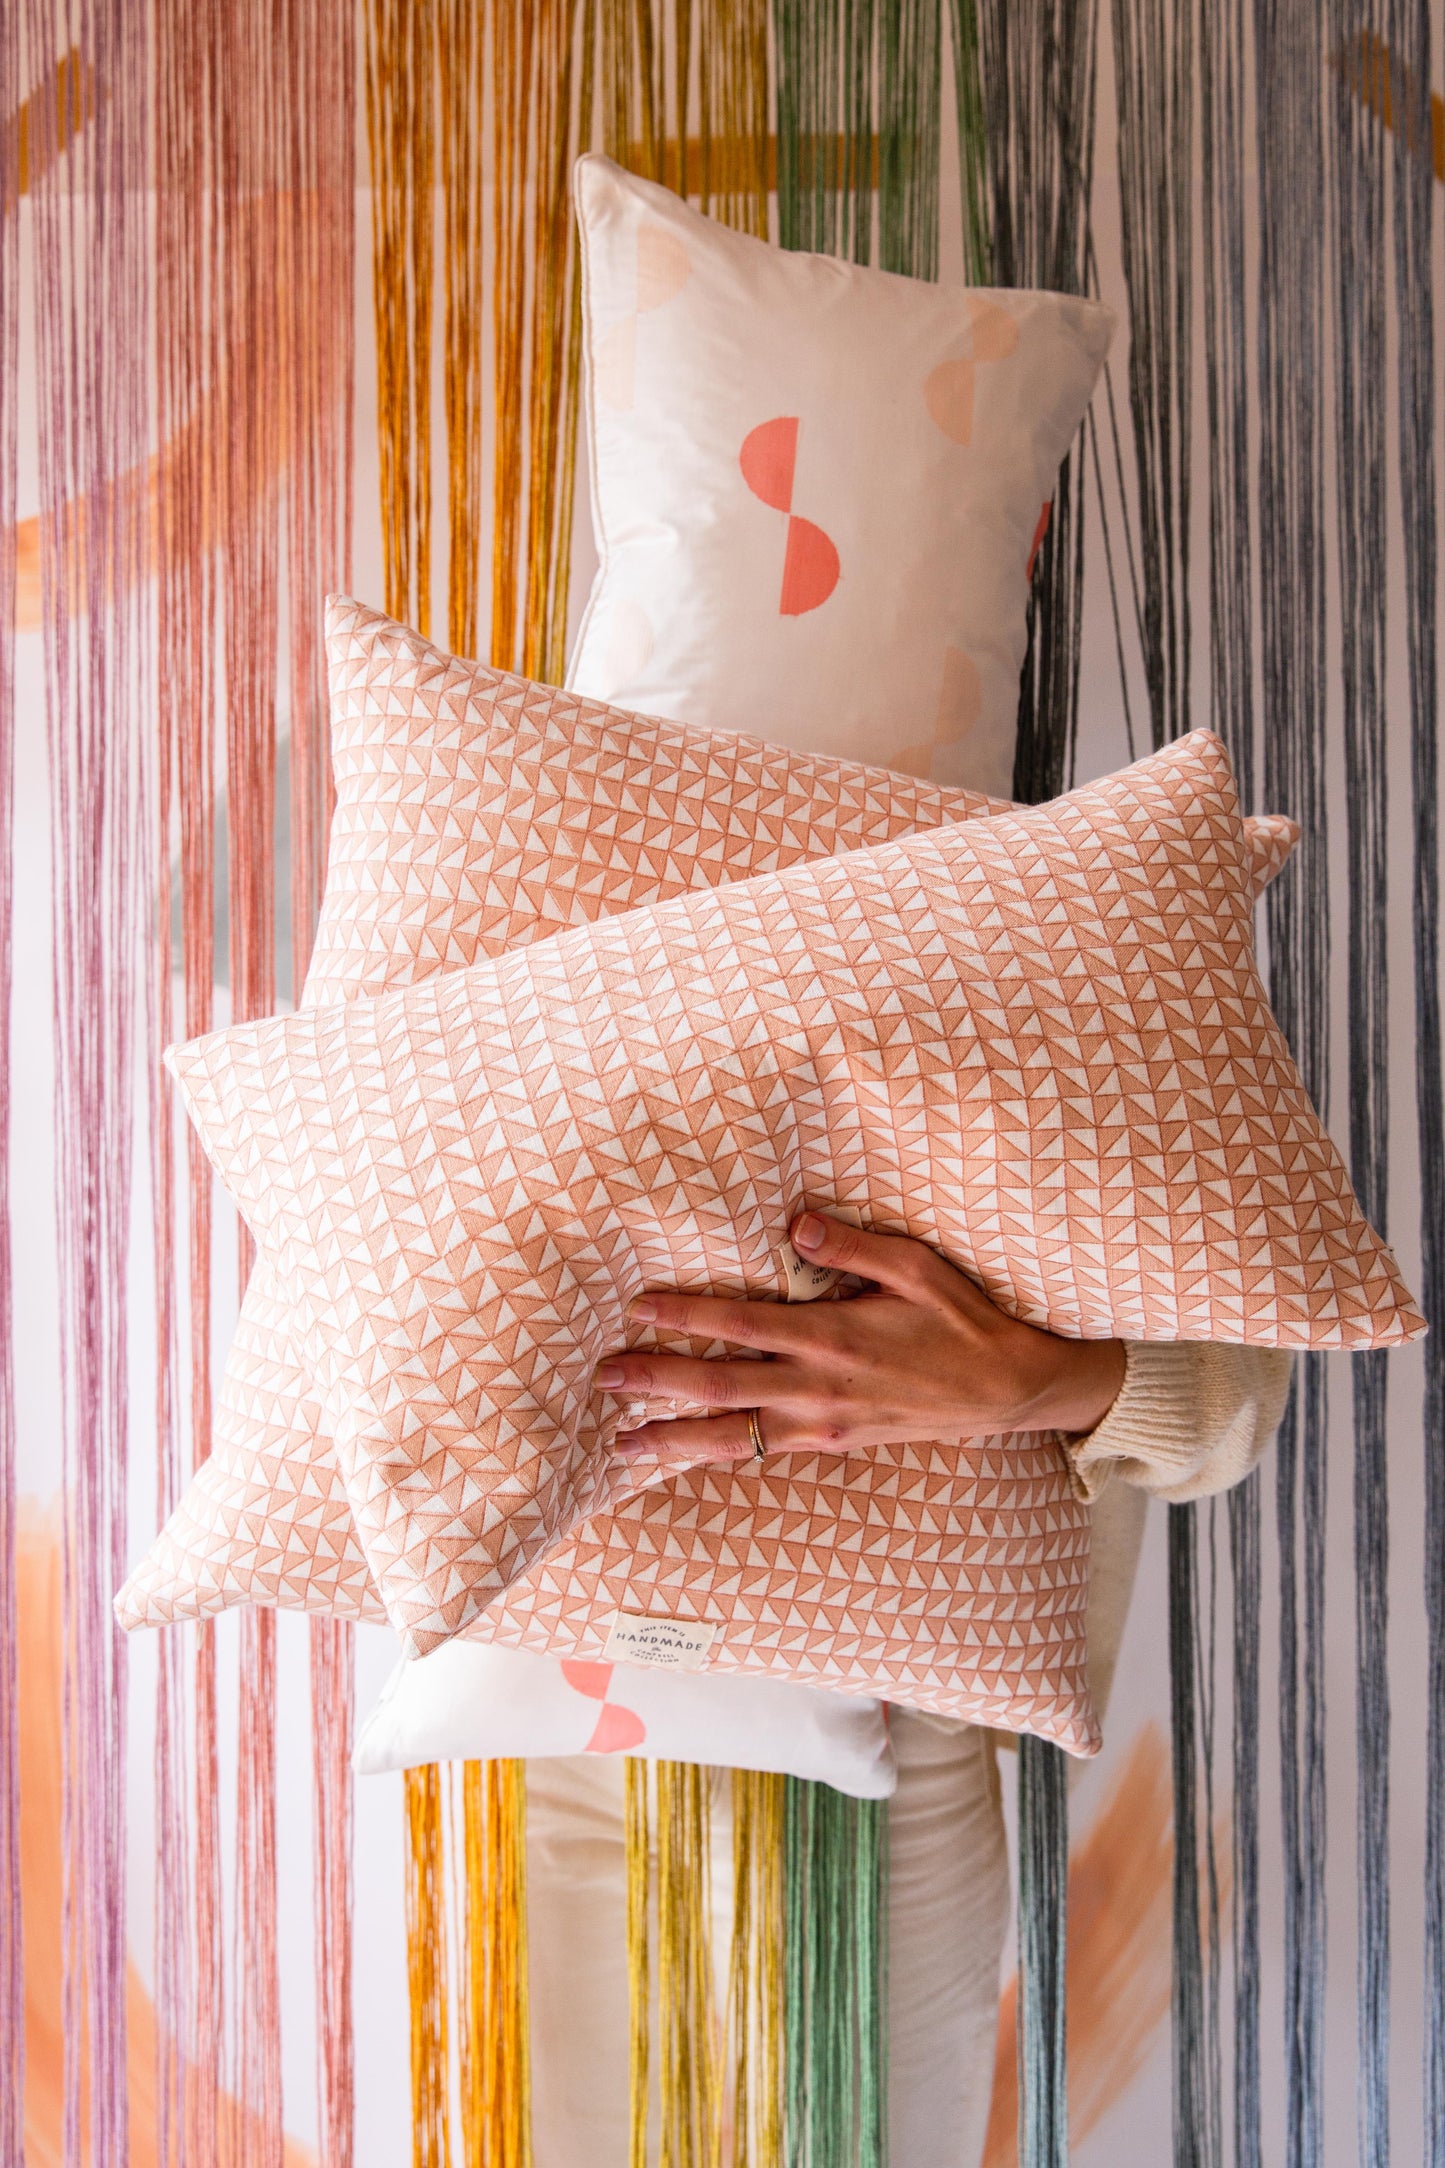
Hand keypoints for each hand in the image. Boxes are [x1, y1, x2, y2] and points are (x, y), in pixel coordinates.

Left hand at [593, 1210, 1125, 1469]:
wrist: (1006, 1389)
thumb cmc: (961, 1319)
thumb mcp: (918, 1267)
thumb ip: (854, 1248)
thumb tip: (796, 1225)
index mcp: (833, 1337)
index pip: (741, 1325)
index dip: (685, 1317)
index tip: (638, 1306)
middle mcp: (818, 1388)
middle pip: (719, 1388)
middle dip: (656, 1383)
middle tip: (601, 1380)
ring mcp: (822, 1424)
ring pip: (732, 1436)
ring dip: (673, 1438)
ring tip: (622, 1444)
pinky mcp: (831, 1444)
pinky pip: (761, 1452)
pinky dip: (717, 1455)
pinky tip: (685, 1455)